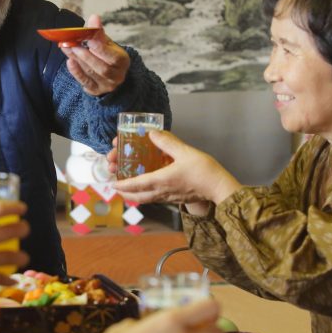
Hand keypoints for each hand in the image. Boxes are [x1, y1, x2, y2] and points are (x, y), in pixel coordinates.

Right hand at [0, 200, 30, 304]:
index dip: (14, 207)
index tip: (22, 208)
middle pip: (9, 231)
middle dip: (22, 229)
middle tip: (25, 229)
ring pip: (10, 257)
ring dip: (20, 256)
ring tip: (23, 257)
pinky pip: (0, 278)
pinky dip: (8, 280)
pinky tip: (13, 281)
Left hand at [60, 14, 129, 95]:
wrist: (110, 76)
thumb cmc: (108, 57)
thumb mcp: (108, 44)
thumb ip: (99, 33)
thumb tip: (94, 17)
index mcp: (122, 61)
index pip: (113, 57)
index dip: (100, 48)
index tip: (88, 39)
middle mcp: (117, 75)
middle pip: (102, 67)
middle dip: (86, 55)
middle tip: (73, 44)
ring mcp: (106, 85)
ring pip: (92, 73)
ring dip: (78, 60)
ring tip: (67, 48)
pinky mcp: (95, 90)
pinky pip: (85, 82)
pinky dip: (76, 72)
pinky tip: (69, 61)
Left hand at [111, 130, 240, 210]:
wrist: (220, 187)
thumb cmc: (204, 171)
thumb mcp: (184, 152)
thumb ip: (167, 142)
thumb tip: (151, 133)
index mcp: (162, 181)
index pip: (136, 185)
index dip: (122, 184)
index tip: (112, 183)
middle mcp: (162, 192)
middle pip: (137, 196)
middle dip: (124, 191)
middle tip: (115, 183)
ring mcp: (169, 197)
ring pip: (146, 199)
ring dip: (134, 194)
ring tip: (127, 187)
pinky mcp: (176, 198)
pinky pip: (155, 198)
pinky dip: (145, 194)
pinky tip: (147, 186)